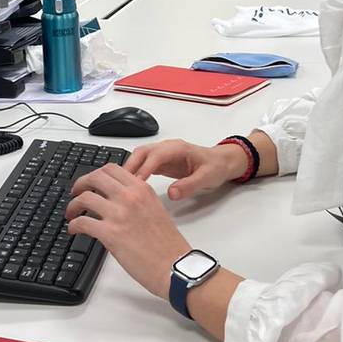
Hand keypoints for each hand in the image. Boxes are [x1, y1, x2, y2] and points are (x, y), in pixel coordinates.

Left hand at [66, 164, 190, 297]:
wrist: (174, 267)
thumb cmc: (168, 245)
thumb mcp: (156, 210)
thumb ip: (136, 200)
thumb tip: (114, 201)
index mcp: (142, 189)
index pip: (112, 169)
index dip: (96, 174)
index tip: (90, 183)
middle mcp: (130, 197)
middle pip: (95, 177)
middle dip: (81, 184)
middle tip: (76, 194)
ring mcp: (119, 214)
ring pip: (84, 198)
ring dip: (73, 206)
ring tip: (72, 214)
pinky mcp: (110, 234)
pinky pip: (82, 222)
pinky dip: (73, 225)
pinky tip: (74, 230)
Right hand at [122, 138, 247, 201]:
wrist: (222, 162)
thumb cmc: (216, 167)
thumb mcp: (207, 178)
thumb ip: (189, 185)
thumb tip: (172, 193)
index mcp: (178, 148)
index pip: (155, 155)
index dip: (144, 168)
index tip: (135, 183)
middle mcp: (167, 148)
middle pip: (142, 152)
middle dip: (130, 166)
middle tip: (120, 184)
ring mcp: (163, 154)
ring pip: (140, 157)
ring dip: (130, 169)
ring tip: (121, 186)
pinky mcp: (161, 162)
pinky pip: (143, 164)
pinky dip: (135, 173)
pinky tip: (129, 186)